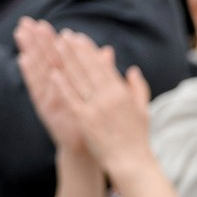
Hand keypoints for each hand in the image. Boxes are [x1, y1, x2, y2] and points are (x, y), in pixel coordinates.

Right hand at [14, 18, 88, 156]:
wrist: (90, 150)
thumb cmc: (93, 122)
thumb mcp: (99, 94)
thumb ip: (101, 71)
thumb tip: (107, 50)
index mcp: (70, 83)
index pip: (60, 57)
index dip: (51, 40)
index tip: (42, 22)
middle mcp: (57, 89)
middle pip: (46, 60)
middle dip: (36, 40)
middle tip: (26, 21)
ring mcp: (51, 97)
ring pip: (39, 70)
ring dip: (29, 50)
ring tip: (21, 33)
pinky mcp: (47, 109)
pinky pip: (38, 89)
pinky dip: (31, 74)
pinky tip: (23, 58)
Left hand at [49, 29, 151, 172]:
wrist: (131, 162)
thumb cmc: (137, 138)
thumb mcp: (143, 110)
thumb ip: (138, 88)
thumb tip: (132, 69)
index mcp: (122, 94)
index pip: (103, 66)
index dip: (89, 51)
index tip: (79, 38)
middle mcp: (109, 98)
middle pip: (89, 68)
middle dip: (75, 49)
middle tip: (64, 34)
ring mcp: (96, 108)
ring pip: (78, 79)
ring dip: (66, 60)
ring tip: (55, 45)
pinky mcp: (84, 119)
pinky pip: (71, 98)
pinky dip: (62, 84)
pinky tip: (53, 71)